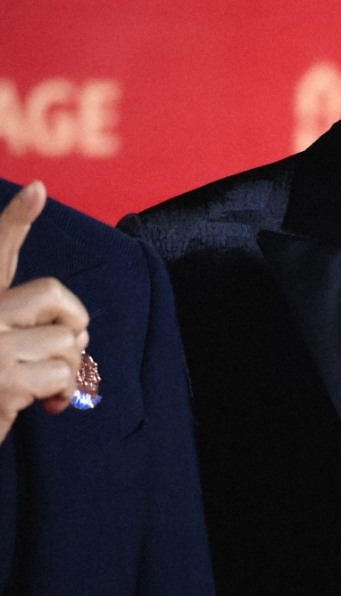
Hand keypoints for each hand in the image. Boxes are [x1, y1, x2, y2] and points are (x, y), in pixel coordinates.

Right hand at [0, 182, 89, 443]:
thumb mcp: (3, 354)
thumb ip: (24, 332)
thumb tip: (79, 333)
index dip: (15, 220)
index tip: (38, 189)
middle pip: (51, 295)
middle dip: (72, 321)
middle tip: (67, 345)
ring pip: (65, 341)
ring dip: (67, 368)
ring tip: (43, 386)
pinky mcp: (2, 384)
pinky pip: (63, 377)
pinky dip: (63, 394)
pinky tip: (41, 406)